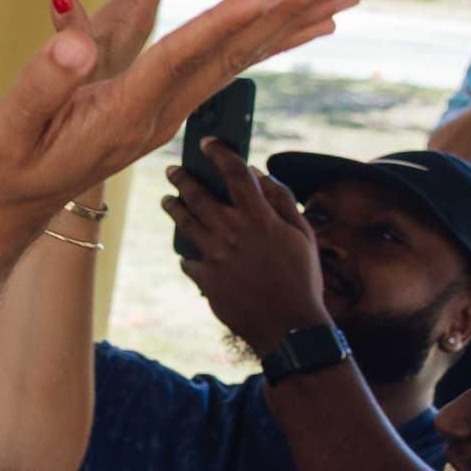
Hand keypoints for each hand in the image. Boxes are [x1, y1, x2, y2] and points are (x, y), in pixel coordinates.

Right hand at [0, 0, 358, 220]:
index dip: (229, 19)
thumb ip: (40, 84)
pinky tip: (305, 26)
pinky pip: (225, 67)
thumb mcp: (2, 128)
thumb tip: (76, 39)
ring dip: (293, 21)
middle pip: (232, 55)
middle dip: (289, 12)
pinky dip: (267, 40)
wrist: (3, 209)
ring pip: (239, 59)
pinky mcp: (162, 109)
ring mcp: (165, 114)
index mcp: (120, 115)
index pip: (183, 57)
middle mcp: (156, 116)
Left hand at [168, 155, 332, 353]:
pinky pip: (188, 260)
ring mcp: (216, 256)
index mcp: (260, 218)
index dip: (220, 154)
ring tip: (167, 200)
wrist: (289, 326)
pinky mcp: (205, 279)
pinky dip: (188, 254)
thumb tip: (260, 175)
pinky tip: (187, 251)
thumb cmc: (302, 278)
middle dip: (183, 179)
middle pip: (199, 196)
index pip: (236, 174)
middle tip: (174, 170)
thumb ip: (282, 201)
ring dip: (174, 208)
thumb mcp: (302, 235)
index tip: (208, 143)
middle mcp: (233, 232)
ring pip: (185, 223)